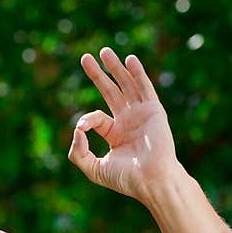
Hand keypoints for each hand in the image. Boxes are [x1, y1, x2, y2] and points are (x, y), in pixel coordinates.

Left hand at [68, 46, 181, 201]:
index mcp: (116, 135)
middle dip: (98, 75)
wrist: (152, 181)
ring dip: (115, 68)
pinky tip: (129, 60)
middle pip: (111, 92)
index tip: (82, 128)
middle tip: (85, 58)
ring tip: (104, 51)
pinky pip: (145, 88)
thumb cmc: (126, 179)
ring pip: (127, 85)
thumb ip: (78, 152)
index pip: (97, 118)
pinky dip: (137, 73)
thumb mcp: (93, 169)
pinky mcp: (154, 111)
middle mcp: (129, 121)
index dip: (86, 120)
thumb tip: (77, 129)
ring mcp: (142, 114)